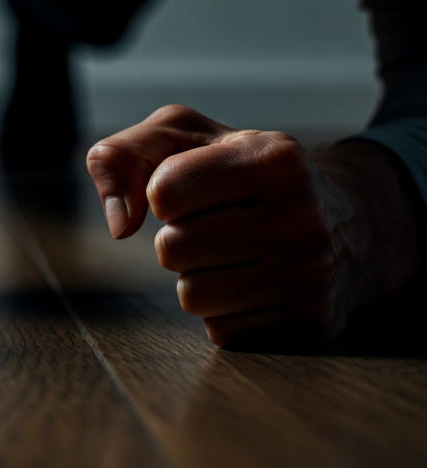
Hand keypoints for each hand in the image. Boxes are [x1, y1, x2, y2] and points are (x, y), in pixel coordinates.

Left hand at [86, 105, 420, 347]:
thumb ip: (123, 155)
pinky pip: (221, 331)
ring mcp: (310, 272)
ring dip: (196, 277)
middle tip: (216, 224)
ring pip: (191, 296)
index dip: (163, 193)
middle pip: (172, 248)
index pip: (163, 192)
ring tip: (233, 253)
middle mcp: (299, 215)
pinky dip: (223, 311)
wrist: (348, 221)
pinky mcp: (311, 320)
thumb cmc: (241, 171)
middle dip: (178, 237)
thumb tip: (118, 223)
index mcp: (272, 157)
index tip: (194, 188)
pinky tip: (253, 284)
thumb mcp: (183, 136)